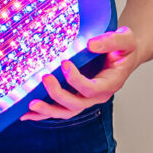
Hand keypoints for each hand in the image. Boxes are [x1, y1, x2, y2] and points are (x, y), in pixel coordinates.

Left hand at [20, 26, 145, 120]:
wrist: (125, 54)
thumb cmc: (125, 48)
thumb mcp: (125, 39)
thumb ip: (111, 41)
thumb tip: (90, 45)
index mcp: (110, 84)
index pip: (91, 88)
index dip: (76, 80)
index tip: (65, 63)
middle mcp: (97, 96)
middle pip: (76, 104)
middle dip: (58, 94)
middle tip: (45, 78)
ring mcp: (86, 99)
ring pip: (66, 112)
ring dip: (47, 110)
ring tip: (31, 104)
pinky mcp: (76, 97)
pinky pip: (59, 109)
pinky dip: (43, 113)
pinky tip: (27, 113)